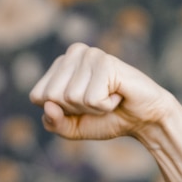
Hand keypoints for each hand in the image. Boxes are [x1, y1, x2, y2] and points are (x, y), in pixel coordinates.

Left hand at [28, 43, 179, 141]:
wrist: (144, 119)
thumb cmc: (107, 119)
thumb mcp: (72, 128)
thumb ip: (53, 123)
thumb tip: (48, 106)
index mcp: (60, 64)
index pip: (37, 96)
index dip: (59, 111)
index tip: (81, 106)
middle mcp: (73, 53)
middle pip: (51, 97)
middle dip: (74, 110)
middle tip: (97, 102)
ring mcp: (90, 54)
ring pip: (70, 98)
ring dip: (92, 108)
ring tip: (109, 97)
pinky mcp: (106, 62)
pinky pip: (91, 99)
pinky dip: (105, 106)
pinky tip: (117, 95)